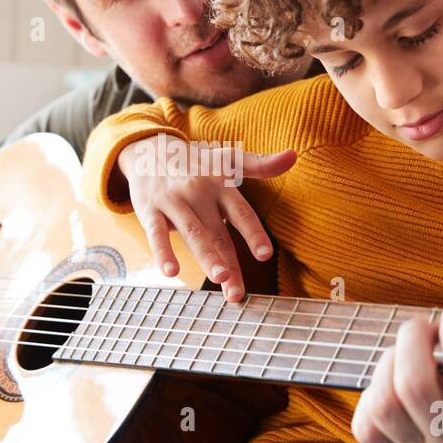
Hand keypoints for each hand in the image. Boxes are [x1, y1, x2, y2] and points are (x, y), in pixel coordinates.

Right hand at [116, 134, 295, 301]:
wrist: (149, 150)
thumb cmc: (196, 163)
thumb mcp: (227, 158)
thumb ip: (260, 164)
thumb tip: (293, 156)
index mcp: (220, 185)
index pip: (241, 212)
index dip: (253, 233)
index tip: (265, 255)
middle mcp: (199, 193)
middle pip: (218, 233)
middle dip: (230, 263)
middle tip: (238, 291)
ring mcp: (174, 202)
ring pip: (193, 234)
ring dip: (206, 258)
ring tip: (220, 279)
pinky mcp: (150, 211)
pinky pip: (157, 234)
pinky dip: (163, 252)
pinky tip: (171, 272)